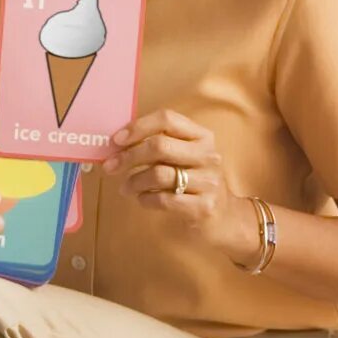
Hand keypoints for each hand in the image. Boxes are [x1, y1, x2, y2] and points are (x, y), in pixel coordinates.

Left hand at [108, 111, 252, 263]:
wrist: (226, 218)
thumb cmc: (196, 183)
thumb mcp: (186, 157)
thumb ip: (160, 145)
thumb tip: (118, 143)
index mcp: (203, 136)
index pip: (167, 119)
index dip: (138, 127)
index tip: (116, 140)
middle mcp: (209, 156)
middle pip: (159, 146)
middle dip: (128, 156)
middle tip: (110, 166)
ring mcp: (208, 182)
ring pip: (158, 174)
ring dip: (134, 181)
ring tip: (126, 188)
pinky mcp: (203, 207)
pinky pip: (163, 200)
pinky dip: (145, 199)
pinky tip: (142, 199)